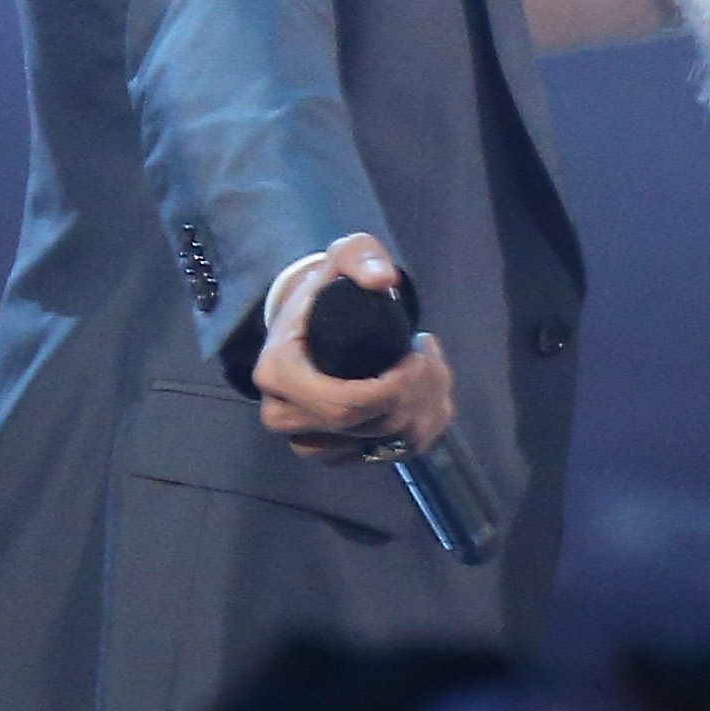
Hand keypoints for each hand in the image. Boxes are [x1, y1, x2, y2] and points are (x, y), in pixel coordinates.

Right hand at [252, 234, 456, 464]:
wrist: (316, 320)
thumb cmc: (329, 289)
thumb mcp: (345, 255)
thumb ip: (362, 256)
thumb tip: (382, 279)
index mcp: (278, 372)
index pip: (341, 405)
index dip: (392, 389)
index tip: (416, 352)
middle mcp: (284, 415)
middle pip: (366, 427)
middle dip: (414, 393)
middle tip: (428, 353)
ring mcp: (310, 441)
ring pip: (382, 444)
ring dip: (424, 407)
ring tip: (431, 365)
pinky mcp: (337, 454)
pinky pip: (390, 455)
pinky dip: (424, 425)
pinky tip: (430, 392)